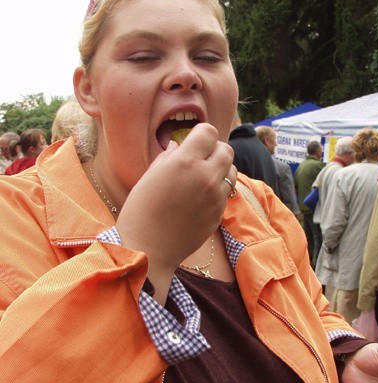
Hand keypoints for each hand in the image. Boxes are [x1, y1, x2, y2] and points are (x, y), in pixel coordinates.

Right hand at [116, 123, 235, 300]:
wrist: (148, 249)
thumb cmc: (140, 212)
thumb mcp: (148, 177)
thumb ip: (167, 157)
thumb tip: (178, 146)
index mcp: (185, 162)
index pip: (209, 132)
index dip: (201, 134)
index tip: (193, 141)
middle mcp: (205, 176)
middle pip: (226, 149)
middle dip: (214, 149)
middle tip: (199, 158)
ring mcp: (216, 196)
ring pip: (232, 170)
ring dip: (221, 168)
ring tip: (203, 176)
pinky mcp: (219, 213)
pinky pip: (226, 192)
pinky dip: (218, 189)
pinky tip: (201, 196)